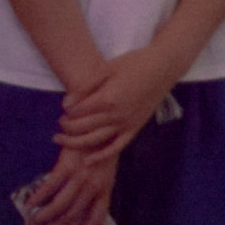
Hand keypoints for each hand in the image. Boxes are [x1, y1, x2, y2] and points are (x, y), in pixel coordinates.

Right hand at [14, 133, 120, 224]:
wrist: (100, 121)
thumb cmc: (102, 143)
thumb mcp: (105, 167)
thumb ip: (95, 184)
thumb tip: (79, 201)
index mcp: (105, 187)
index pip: (98, 216)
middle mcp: (93, 186)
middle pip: (73, 215)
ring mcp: (80, 177)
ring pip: (60, 205)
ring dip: (43, 218)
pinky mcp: (67, 165)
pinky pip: (49, 187)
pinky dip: (37, 198)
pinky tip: (28, 206)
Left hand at [55, 45, 175, 169]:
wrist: (163, 67)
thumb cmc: (134, 63)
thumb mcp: (107, 68)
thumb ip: (86, 86)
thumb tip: (66, 104)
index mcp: (107, 98)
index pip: (78, 112)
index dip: (67, 112)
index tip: (64, 109)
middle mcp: (115, 115)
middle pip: (82, 127)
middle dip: (67, 126)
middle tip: (61, 123)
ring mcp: (126, 124)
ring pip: (95, 140)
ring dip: (75, 142)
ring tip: (61, 140)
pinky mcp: (135, 129)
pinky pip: (116, 147)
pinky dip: (102, 156)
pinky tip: (88, 161)